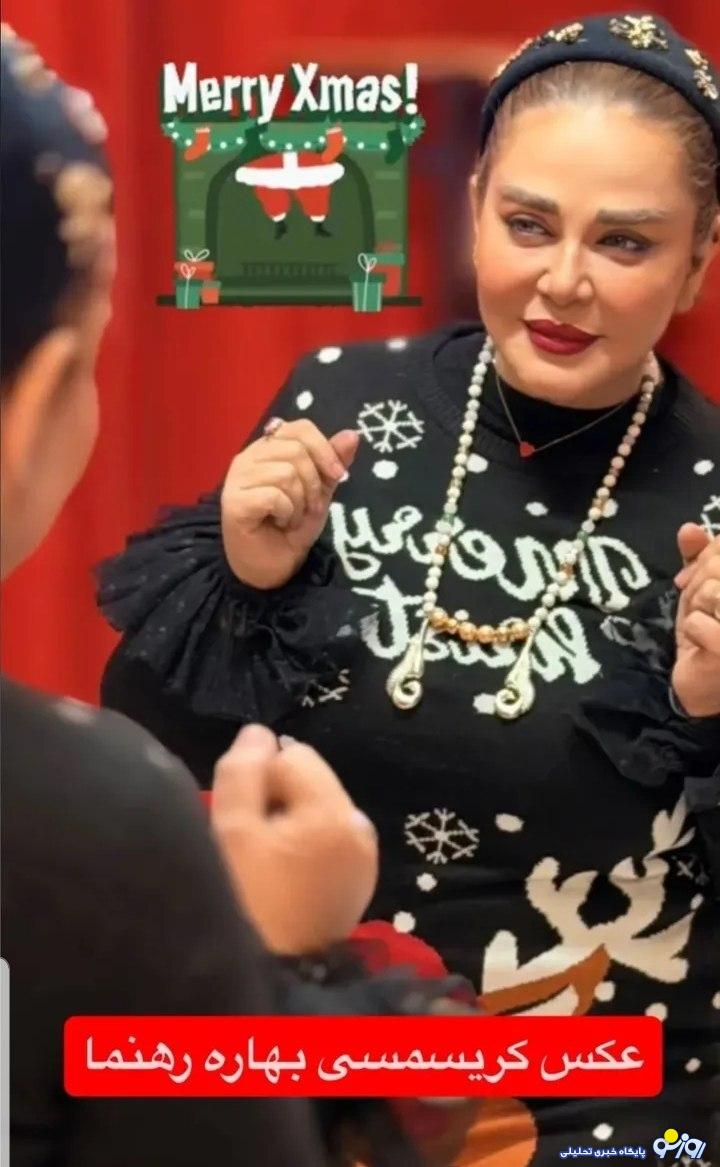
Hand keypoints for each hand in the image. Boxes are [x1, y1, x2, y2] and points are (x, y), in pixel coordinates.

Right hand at [211, 724, 377, 954]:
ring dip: (290, 823)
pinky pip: (329, 836)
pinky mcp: (361, 877)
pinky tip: (286, 876)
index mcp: (335, 812)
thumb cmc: (245, 901)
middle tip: (252, 846)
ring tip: (267, 864)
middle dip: (278, 800)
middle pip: (310, 780)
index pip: (292, 756)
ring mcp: (365, 854)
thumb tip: (259, 733)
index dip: (259, 780)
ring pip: (318, 807)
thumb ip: (243, 772)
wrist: (272, 977)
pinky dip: (306, 845)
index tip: (243, 820)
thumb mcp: (231, 830)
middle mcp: (361, 826)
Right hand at [221, 420, 359, 588]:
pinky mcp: (233, 502)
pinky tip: (278, 523)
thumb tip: (354, 434)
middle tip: (308, 507)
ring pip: (286, 473)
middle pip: (295, 450)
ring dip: (299, 502)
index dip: (324, 449)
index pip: (300, 428)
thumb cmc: (291, 528)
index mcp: (269, 449)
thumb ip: (333, 463)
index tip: (338, 476)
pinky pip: (274, 495)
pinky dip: (286, 513)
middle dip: (313, 483)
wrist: (272, 567)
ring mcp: (237, 479)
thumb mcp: (321, 492)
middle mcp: (248, 458)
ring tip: (290, 517)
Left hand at [672, 523, 719, 716]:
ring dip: (696, 609)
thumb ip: (700, 557)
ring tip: (704, 627)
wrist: (702, 689)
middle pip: (717, 567)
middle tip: (699, 609)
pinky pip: (699, 623)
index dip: (708, 557)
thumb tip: (688, 528)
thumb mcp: (701, 590)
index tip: (691, 580)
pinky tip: (702, 646)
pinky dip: (692, 632)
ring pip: (711, 591)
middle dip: (697, 586)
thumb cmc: (707, 635)